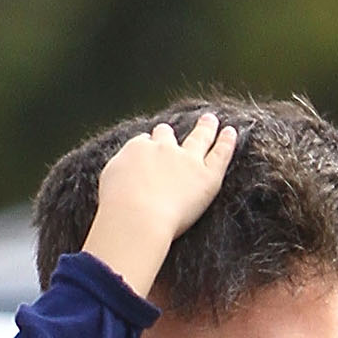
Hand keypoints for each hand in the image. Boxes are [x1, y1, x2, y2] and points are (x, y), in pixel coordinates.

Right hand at [81, 113, 238, 298]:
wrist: (137, 217)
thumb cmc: (116, 211)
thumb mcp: (105, 189)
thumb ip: (115, 183)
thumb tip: (119, 189)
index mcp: (135, 150)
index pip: (142, 143)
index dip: (145, 147)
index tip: (147, 150)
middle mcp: (161, 149)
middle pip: (166, 135)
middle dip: (167, 133)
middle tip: (170, 129)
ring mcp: (186, 160)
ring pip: (198, 137)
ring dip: (205, 127)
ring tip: (210, 120)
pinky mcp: (206, 176)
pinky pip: (220, 153)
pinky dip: (226, 142)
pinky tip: (232, 132)